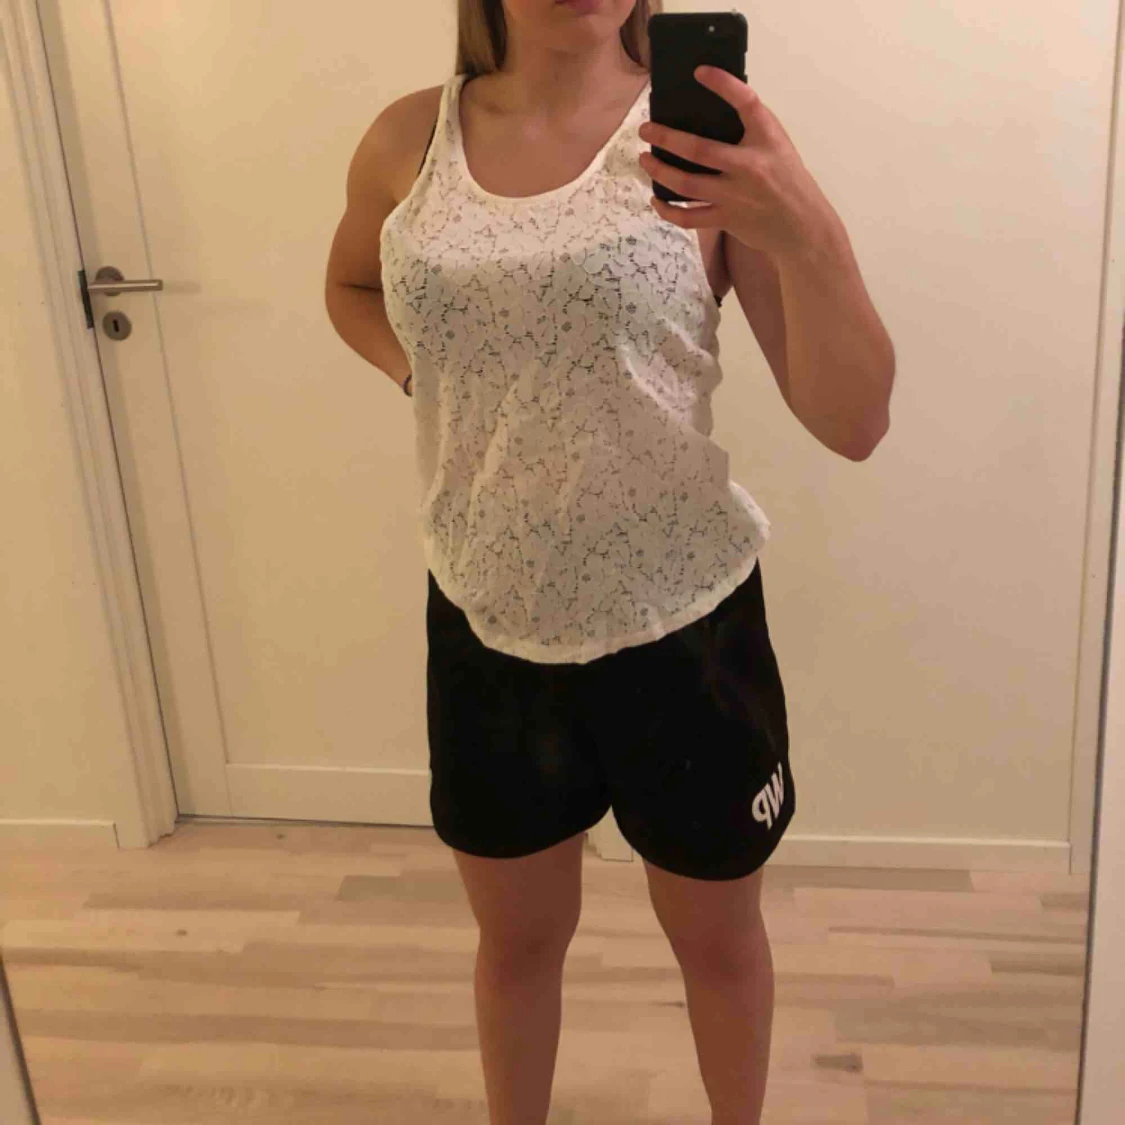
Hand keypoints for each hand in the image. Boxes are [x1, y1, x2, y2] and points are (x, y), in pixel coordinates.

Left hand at [637, 66, 834, 258]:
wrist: (802, 227)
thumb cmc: (787, 181)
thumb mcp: (777, 145)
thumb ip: (751, 129)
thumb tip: (710, 112)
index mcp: (766, 140)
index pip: (746, 102)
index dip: (723, 84)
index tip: (700, 72)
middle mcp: (749, 166)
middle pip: (698, 149)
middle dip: (666, 138)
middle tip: (646, 129)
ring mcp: (735, 195)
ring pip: (686, 183)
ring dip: (659, 170)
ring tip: (645, 159)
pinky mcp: (726, 219)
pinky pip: (688, 217)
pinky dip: (667, 210)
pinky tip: (656, 199)